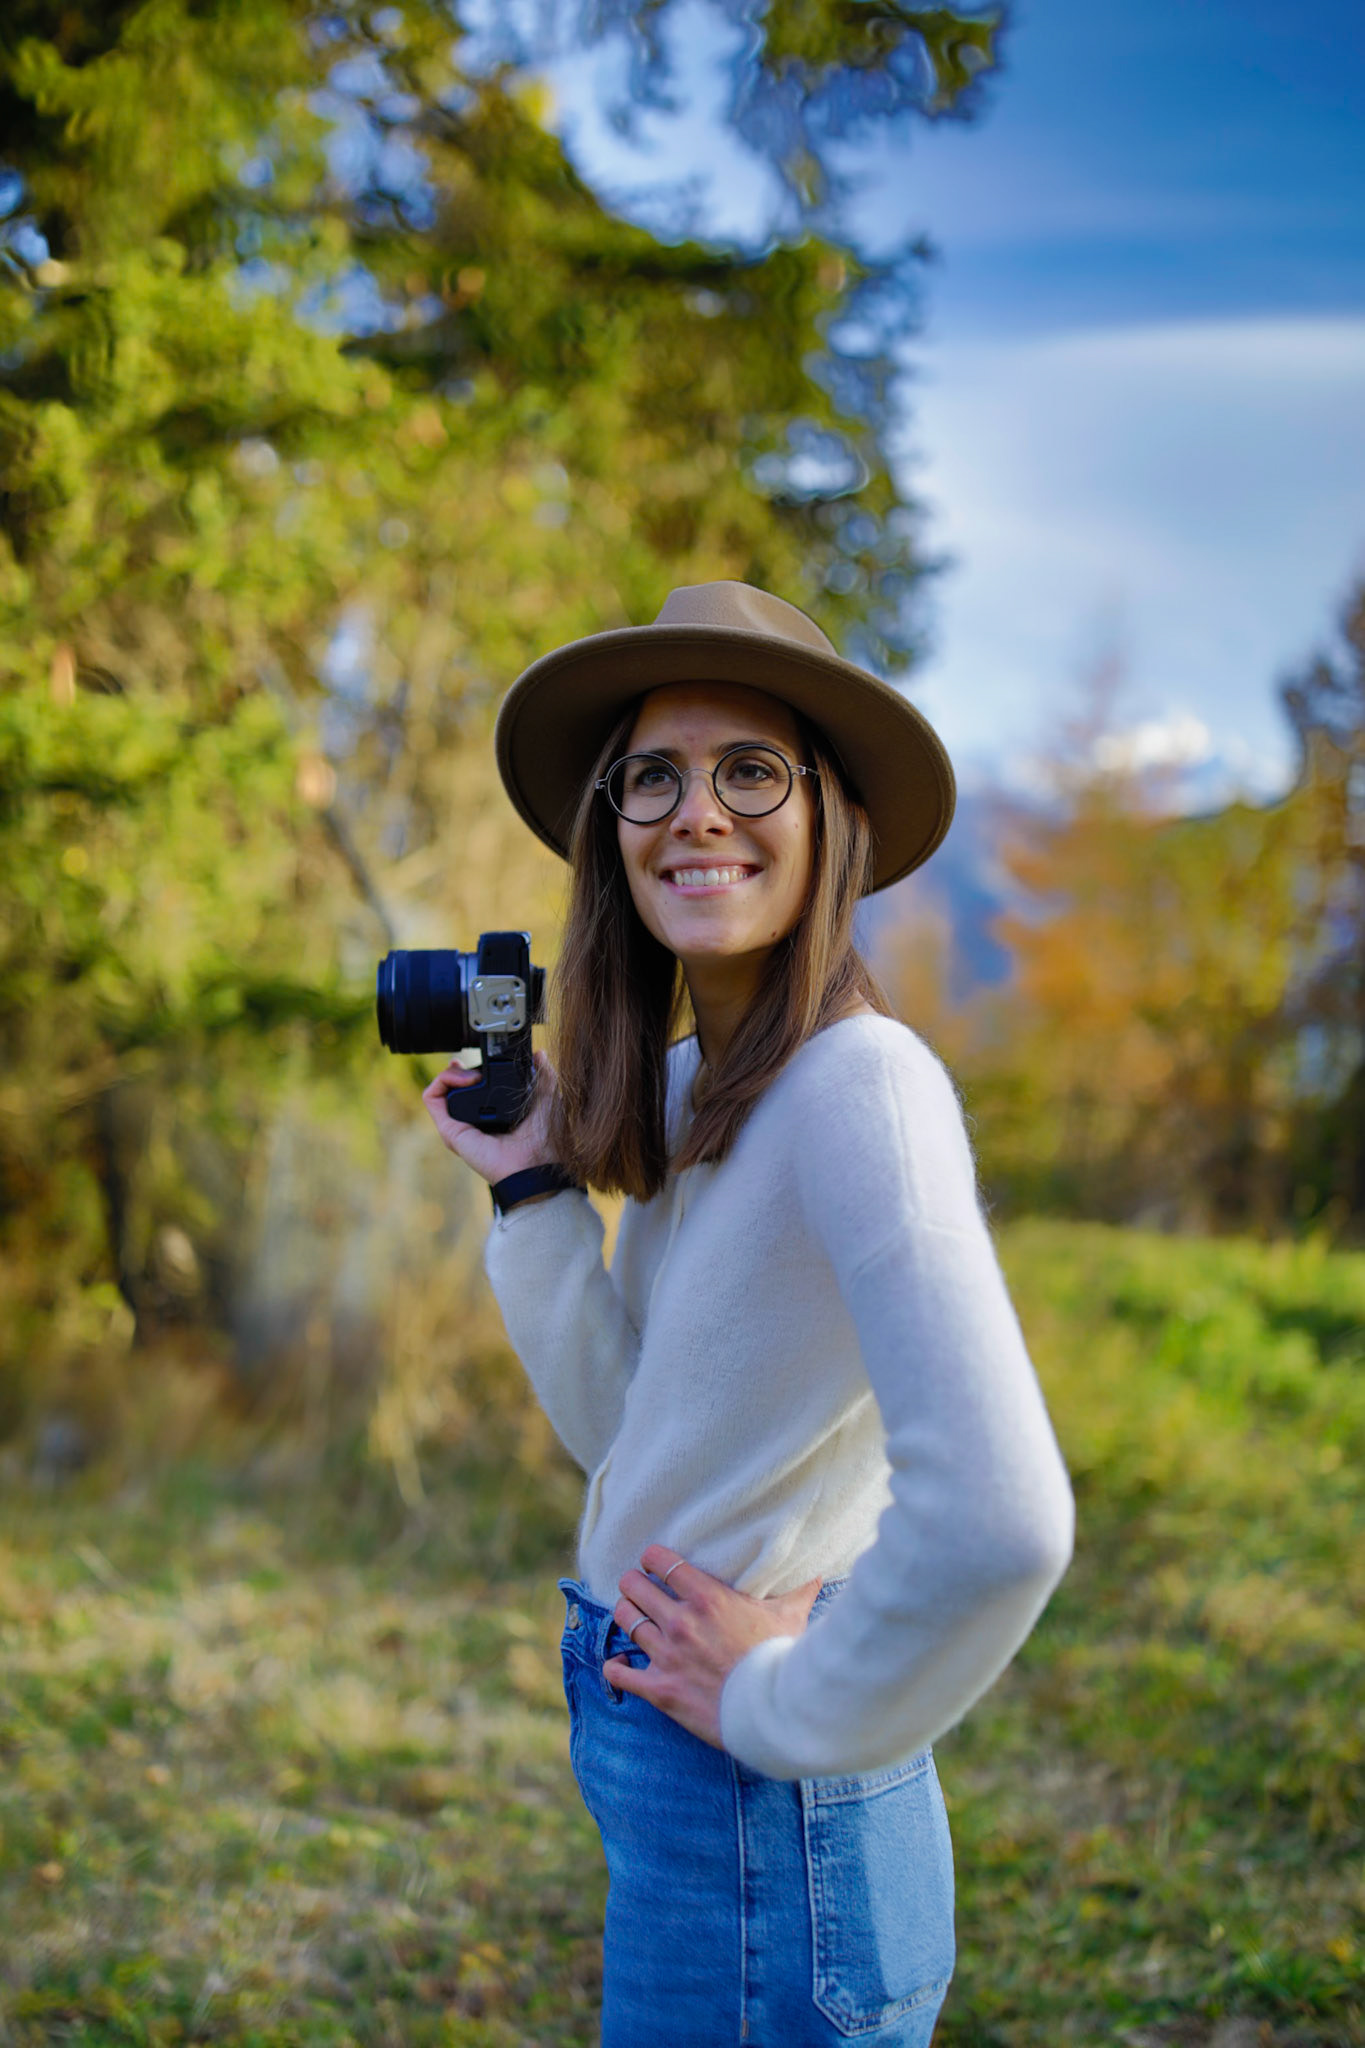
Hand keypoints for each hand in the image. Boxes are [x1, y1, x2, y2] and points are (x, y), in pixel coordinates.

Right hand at [422, 1047, 560, 1186]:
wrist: (535, 1163)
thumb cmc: (544, 1139)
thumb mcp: (547, 1098)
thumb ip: (544, 1075)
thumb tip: (539, 1054)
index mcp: (492, 1116)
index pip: (471, 1090)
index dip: (469, 1072)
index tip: (476, 1060)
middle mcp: (472, 1122)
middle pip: (453, 1089)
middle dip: (457, 1071)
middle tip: (472, 1068)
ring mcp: (458, 1126)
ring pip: (440, 1090)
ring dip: (451, 1074)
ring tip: (473, 1076)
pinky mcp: (449, 1130)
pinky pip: (432, 1098)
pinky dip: (442, 1081)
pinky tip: (465, 1079)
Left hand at [603, 1544, 822, 1749]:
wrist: (773, 1713)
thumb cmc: (781, 1660)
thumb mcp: (791, 1618)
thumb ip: (798, 1591)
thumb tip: (817, 1573)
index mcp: (706, 1597)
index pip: (660, 1560)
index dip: (652, 1558)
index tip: (654, 1563)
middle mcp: (680, 1621)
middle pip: (633, 1587)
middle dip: (634, 1584)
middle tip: (640, 1589)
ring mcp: (666, 1655)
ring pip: (624, 1620)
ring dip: (626, 1616)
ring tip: (632, 1616)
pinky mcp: (659, 1689)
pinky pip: (618, 1673)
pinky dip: (615, 1668)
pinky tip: (621, 1665)